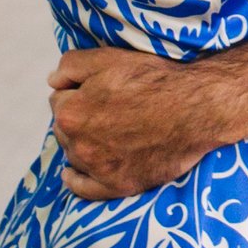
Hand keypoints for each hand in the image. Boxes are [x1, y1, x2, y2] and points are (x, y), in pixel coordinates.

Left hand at [49, 46, 232, 199]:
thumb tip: (52, 81)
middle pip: (65, 128)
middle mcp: (79, 144)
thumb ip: (70, 66)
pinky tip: (71, 175)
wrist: (196, 108)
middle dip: (78, 118)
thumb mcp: (108, 57)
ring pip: (74, 154)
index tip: (97, 90)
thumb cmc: (154, 79)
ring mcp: (98, 168)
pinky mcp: (118, 186)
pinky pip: (84, 189)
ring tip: (105, 132)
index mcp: (71, 112)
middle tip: (105, 110)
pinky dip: (76, 181)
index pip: (58, 99)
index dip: (77, 91)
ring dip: (81, 143)